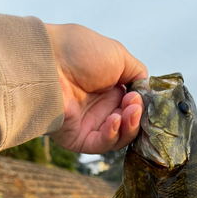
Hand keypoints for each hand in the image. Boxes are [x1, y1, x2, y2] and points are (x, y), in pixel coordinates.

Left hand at [45, 23, 147, 153]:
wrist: (49, 61)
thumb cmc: (80, 53)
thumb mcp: (119, 56)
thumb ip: (138, 74)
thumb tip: (147, 90)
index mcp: (109, 89)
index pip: (133, 107)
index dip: (141, 106)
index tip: (140, 97)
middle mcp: (100, 108)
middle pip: (129, 125)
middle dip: (136, 117)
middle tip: (134, 105)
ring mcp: (90, 125)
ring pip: (119, 137)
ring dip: (128, 126)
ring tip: (128, 112)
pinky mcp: (79, 139)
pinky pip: (101, 144)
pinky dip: (113, 135)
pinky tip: (115, 121)